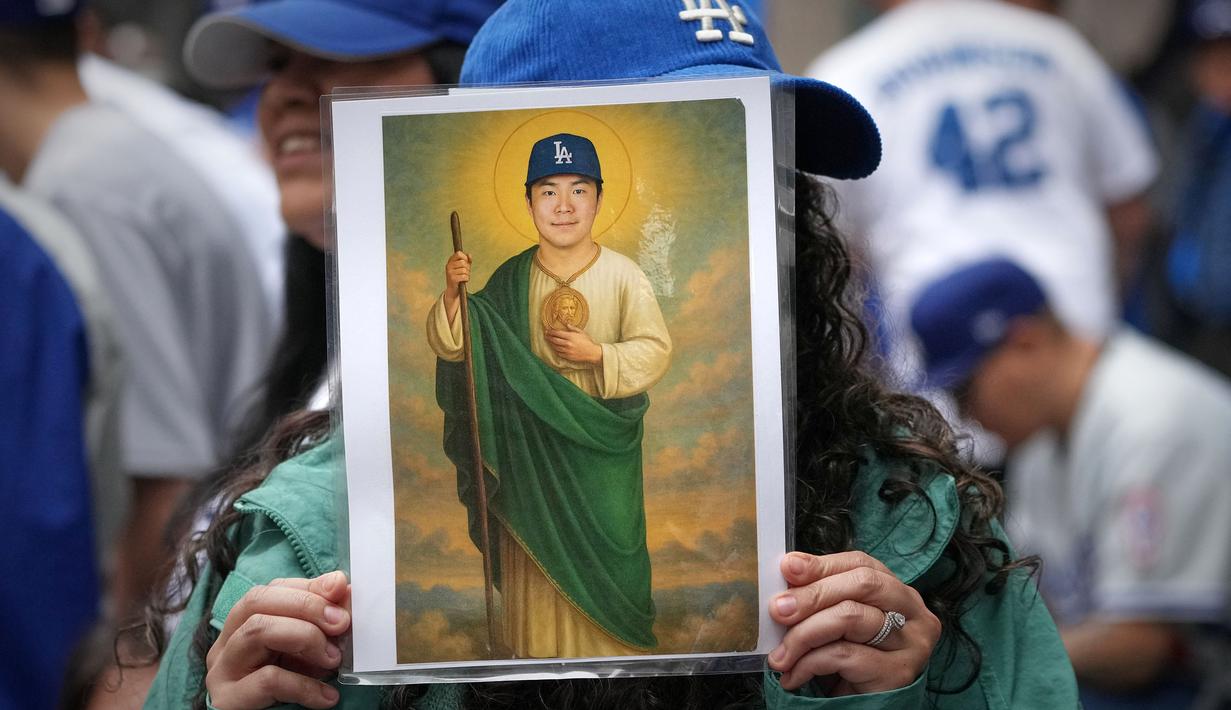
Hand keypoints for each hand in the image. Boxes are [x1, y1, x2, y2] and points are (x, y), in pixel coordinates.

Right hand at [204, 571, 350, 709]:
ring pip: (257, 631)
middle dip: (306, 605)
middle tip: (341, 623)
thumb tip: (342, 587)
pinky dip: (305, 685)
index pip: (270, 590)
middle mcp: (226, 643)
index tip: (341, 591)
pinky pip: (268, 679)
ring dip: (305, 637)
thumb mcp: (306, 652)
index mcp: (242, 626)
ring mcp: (223, 671)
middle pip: (257, 601)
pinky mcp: (228, 700)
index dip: (308, 587)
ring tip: (333, 659)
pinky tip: (327, 696)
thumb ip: (321, 621)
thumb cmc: (289, 691)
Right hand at [443, 251, 470, 321]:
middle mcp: (448, 266)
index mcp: (450, 261)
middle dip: (468, 268)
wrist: (453, 290)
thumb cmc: (459, 277)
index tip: (467, 262)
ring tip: (464, 277)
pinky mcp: (452, 279)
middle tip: (466, 272)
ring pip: (465, 270)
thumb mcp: (462, 267)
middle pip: (463, 262)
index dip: (465, 257)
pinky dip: (467, 279)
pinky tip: (464, 281)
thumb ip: (467, 260)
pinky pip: (464, 276)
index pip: (458, 253)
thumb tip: (469, 254)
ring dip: (468, 274)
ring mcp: (450, 272)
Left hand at [545, 324, 601, 364]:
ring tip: (549, 341)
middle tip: (546, 335)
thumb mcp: (581, 332)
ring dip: (551, 344)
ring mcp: (567, 351)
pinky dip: (556, 350)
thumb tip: (566, 324)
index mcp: (570, 336)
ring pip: (555, 347)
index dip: (551, 331)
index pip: (557, 333)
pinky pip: (559, 353)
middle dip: (549, 337)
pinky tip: (556, 348)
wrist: (592, 352)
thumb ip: (573, 328)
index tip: (547, 330)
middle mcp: (567, 344)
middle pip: (554, 340)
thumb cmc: (587, 341)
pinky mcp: (568, 357)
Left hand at [767, 551, 940, 694]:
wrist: (866, 708)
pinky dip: (808, 664)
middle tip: (777, 610)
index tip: (788, 568)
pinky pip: (843, 655)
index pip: (861, 564)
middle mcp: (914, 613)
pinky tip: (793, 676)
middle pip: (861, 585)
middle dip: (812, 594)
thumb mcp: (838, 624)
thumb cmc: (852, 663)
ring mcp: (911, 644)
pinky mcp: (898, 673)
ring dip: (804, 634)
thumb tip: (788, 571)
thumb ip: (822, 598)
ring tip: (780, 656)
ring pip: (850, 617)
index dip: (822, 564)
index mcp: (899, 592)